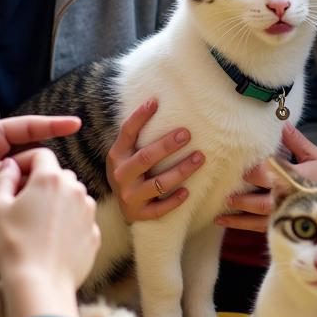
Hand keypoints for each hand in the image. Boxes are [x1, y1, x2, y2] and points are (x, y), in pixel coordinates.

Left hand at [0, 115, 81, 236]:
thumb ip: (1, 172)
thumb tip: (29, 173)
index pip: (28, 126)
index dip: (53, 124)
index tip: (76, 123)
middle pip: (32, 152)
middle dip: (46, 162)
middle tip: (59, 178)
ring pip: (26, 174)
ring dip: (37, 181)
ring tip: (51, 193)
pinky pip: (17, 191)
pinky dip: (27, 196)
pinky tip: (38, 204)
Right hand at [0, 149, 98, 316]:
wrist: (40, 285)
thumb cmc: (13, 246)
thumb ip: (3, 180)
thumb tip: (10, 166)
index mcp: (50, 179)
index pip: (42, 154)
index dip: (26, 160)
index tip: (15, 173)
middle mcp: (75, 190)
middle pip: (59, 175)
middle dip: (42, 182)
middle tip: (22, 201)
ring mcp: (89, 213)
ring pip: (72, 197)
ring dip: (57, 203)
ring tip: (37, 224)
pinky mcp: (95, 234)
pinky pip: (80, 220)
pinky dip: (68, 224)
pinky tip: (51, 240)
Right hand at [106, 99, 203, 222]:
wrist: (123, 207)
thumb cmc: (131, 171)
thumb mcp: (127, 153)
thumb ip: (137, 135)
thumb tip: (156, 101)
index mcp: (117, 155)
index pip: (127, 132)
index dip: (139, 117)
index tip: (155, 102)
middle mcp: (121, 175)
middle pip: (146, 158)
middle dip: (167, 145)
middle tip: (187, 133)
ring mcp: (129, 196)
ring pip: (158, 184)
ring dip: (181, 171)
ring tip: (199, 158)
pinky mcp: (139, 214)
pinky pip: (159, 209)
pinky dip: (173, 201)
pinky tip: (188, 191)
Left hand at [217, 124, 316, 232]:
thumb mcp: (314, 154)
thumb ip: (294, 140)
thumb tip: (280, 120)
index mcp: (298, 178)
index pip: (270, 175)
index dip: (252, 173)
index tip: (235, 169)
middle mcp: (292, 199)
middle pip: (262, 202)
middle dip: (242, 199)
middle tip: (222, 195)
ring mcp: (290, 215)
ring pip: (260, 220)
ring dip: (238, 219)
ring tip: (219, 216)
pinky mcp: (288, 224)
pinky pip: (264, 228)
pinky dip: (246, 227)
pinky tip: (230, 224)